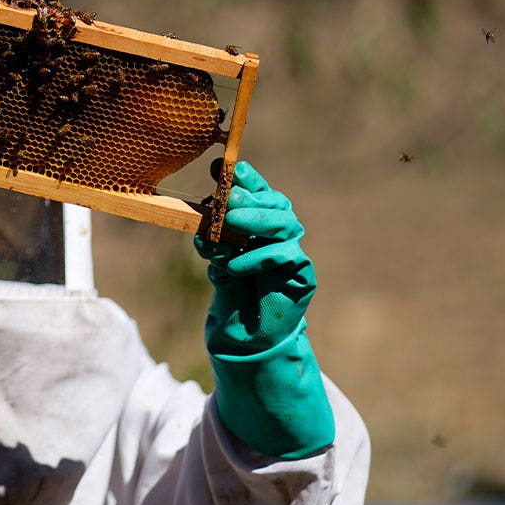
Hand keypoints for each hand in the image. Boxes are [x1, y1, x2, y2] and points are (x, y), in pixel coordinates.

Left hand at [195, 161, 332, 458]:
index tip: (219, 168)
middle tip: (225, 196)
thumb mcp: (214, 255)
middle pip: (274, 203)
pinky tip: (232, 266)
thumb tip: (203, 208)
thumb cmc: (230, 291)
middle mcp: (280, 233)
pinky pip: (287, 256)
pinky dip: (257, 257)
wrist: (244, 336)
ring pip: (285, 223)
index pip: (258, 191)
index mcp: (260, 222)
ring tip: (229, 222)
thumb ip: (212, 233)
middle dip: (249, 196)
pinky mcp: (302, 276)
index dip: (245, 177)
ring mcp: (293, 253)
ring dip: (255, 220)